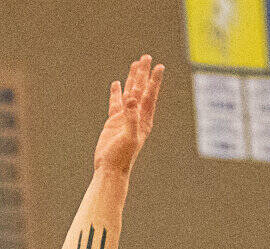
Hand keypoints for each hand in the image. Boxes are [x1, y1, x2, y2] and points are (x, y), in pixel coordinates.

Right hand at [93, 55, 163, 175]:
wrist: (110, 169)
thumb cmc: (122, 157)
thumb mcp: (129, 137)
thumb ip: (131, 118)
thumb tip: (132, 99)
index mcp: (144, 119)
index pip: (150, 95)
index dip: (154, 80)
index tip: (159, 66)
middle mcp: (137, 116)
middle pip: (141, 89)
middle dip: (144, 74)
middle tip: (146, 57)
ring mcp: (125, 117)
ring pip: (130, 92)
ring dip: (133, 79)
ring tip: (135, 64)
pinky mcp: (114, 121)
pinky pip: (116, 102)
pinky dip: (117, 92)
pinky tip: (117, 83)